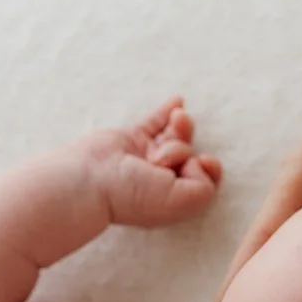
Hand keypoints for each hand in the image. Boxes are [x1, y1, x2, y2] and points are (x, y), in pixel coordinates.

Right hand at [79, 98, 221, 229]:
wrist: (91, 181)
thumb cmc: (134, 195)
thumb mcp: (184, 201)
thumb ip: (205, 186)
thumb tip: (199, 162)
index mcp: (174, 199)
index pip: (204, 180)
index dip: (209, 168)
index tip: (202, 160)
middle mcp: (162, 180)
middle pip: (190, 154)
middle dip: (183, 149)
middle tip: (161, 159)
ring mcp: (146, 158)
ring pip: (176, 135)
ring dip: (181, 126)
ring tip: (177, 121)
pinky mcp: (132, 139)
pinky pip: (155, 121)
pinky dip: (168, 110)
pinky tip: (178, 100)